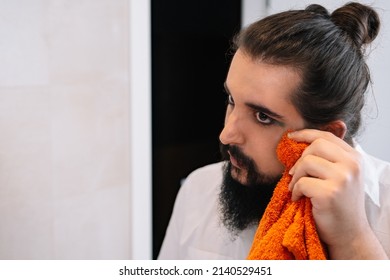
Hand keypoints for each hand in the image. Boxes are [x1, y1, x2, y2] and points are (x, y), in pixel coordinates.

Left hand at [287, 129, 377, 257]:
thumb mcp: (340, 175)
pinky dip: (295, 191)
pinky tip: (299, 199)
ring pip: (307, 162)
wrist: (348, 233)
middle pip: (316, 145)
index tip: (290, 137)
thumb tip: (300, 140)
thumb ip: (328, 158)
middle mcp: (352, 165)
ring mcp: (342, 178)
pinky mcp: (330, 193)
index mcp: (354, 157)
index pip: (327, 135)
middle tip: (294, 174)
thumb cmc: (339, 204)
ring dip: (296, 177)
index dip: (306, 134)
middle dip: (300, 159)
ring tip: (297, 188)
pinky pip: (301, 183)